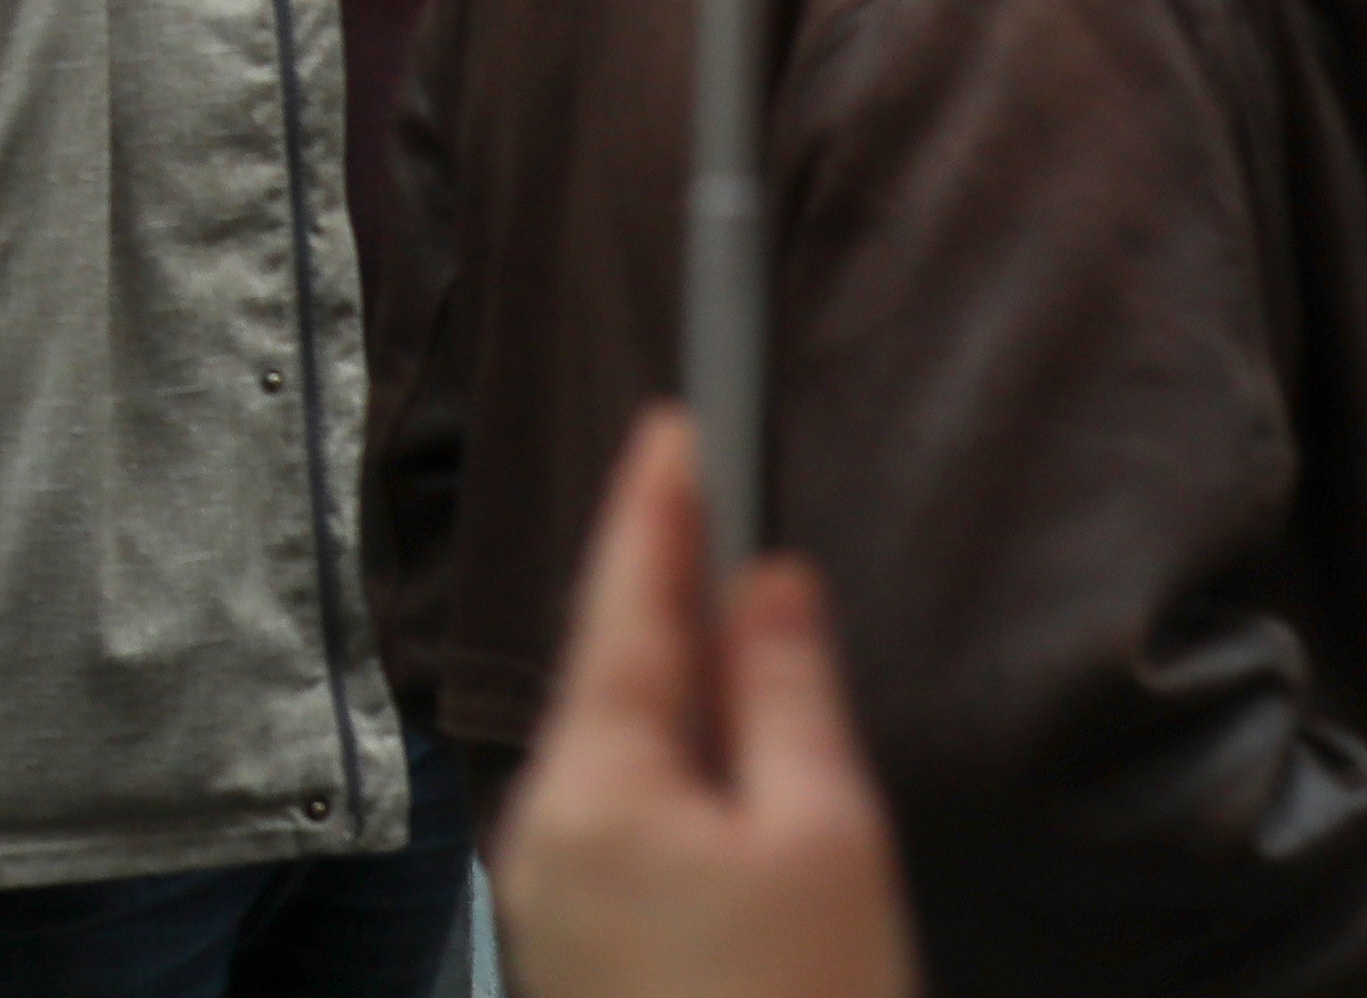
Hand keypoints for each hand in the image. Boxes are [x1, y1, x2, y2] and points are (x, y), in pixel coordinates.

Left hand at [494, 407, 908, 997]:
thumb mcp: (824, 839)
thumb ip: (786, 700)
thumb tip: (764, 585)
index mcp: (592, 778)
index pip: (622, 604)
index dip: (655, 508)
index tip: (675, 420)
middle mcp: (542, 822)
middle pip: (614, 675)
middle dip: (665, 600)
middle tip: (709, 496)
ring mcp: (550, 890)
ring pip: (621, 749)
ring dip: (679, 692)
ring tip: (739, 628)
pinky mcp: (577, 946)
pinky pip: (625, 818)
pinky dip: (676, 773)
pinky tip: (729, 771)